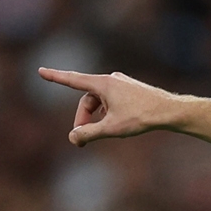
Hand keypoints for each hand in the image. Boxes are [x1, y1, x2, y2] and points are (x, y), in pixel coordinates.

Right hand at [38, 68, 173, 146]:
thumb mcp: (112, 128)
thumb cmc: (141, 117)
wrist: (169, 111)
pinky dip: (107, 113)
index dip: (55, 77)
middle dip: (83, 120)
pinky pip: (110, 101)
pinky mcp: (128, 88)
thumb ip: (89, 133)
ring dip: (96, 118)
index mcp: (102, 84)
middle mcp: (110, 79)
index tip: (40, 70)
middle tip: (82, 140)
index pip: (72, 80)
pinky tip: (114, 123)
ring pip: (99, 102)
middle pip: (87, 100)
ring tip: (101, 133)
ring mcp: (120, 83)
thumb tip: (72, 137)